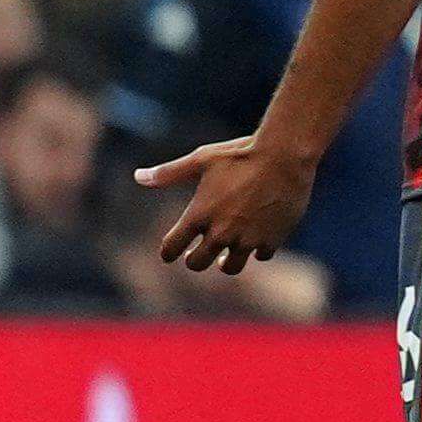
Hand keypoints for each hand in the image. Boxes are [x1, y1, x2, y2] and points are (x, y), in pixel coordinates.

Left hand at [134, 133, 318, 273]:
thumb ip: (168, 174)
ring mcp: (247, 239)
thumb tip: (137, 177)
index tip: (170, 253)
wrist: (284, 157)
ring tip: (225, 255)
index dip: (168, 252)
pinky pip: (261, 255)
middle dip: (194, 260)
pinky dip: (257, 249)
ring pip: (230, 267)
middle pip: (197, 264)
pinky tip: (256, 238)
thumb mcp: (201, 160)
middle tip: (197, 254)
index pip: (171, 248)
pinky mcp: (272, 240)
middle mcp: (220, 233)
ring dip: (225, 261)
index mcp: (198, 215)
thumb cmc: (240, 154)